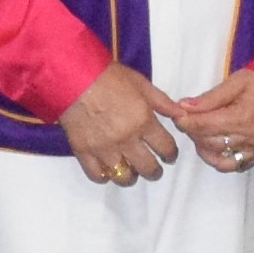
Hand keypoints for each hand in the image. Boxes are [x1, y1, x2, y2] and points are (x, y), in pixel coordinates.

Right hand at [59, 65, 179, 185]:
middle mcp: (126, 139)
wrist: (73, 76)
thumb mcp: (140, 83)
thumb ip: (161, 101)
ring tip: (131, 171)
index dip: (170, 154)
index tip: (169, 155)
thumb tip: (180, 113)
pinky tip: (107, 171)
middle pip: (148, 168)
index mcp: (143, 121)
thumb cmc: (108, 76)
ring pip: (124, 176)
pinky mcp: (83, 151)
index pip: (166, 148)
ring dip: (131, 176)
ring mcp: (104, 148)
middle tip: (154, 168)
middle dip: (155, 171)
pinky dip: (104, 176)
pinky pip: (97, 175)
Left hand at [167, 68, 253, 170]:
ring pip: (219, 158)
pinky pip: (235, 165)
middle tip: (187, 120)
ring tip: (200, 133)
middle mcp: (248, 138)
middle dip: (193, 133)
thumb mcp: (236, 82)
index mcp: (241, 118)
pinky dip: (220, 160)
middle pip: (208, 143)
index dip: (185, 121)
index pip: (203, 126)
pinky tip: (214, 147)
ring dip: (203, 147)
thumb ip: (210, 98)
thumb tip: (184, 106)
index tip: (176, 114)